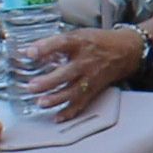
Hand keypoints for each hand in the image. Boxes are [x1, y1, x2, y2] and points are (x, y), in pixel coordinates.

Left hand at [13, 22, 143, 121]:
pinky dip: (70, 111)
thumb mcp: (77, 35)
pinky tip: (58, 117)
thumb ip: (54, 44)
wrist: (125, 51)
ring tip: (41, 103)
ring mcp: (91, 77)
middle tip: (32, 87)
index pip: (61, 43)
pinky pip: (82, 102)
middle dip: (48, 81)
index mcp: (79, 43)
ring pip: (73, 91)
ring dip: (56, 98)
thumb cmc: (97, 42)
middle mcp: (86, 61)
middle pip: (66, 72)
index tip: (30, 53)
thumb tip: (28, 51)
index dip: (45, 48)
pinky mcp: (94, 89)